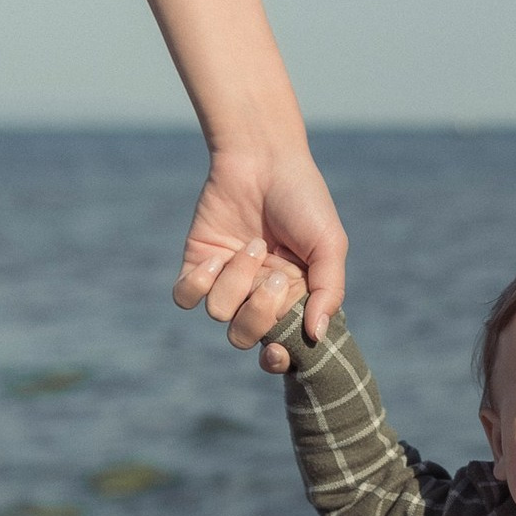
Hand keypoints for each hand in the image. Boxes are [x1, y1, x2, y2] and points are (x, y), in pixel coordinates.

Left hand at [170, 148, 346, 346]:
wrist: (263, 156)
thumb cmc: (304, 200)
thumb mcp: (330, 245)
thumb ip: (329, 292)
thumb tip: (317, 335)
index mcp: (294, 302)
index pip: (281, 348)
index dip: (277, 358)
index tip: (280, 350)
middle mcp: (259, 297)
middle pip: (245, 337)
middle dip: (259, 312)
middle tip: (276, 276)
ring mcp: (227, 282)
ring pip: (219, 313)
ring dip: (237, 281)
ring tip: (253, 245)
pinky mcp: (198, 263)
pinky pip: (186, 296)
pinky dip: (199, 282)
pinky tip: (218, 255)